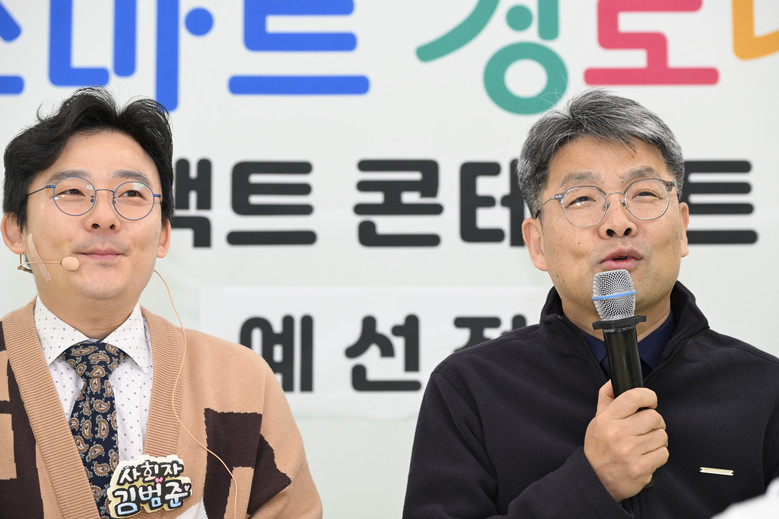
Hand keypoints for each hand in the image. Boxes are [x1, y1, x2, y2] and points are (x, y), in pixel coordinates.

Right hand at [583, 381, 668, 501]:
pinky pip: (664, 454)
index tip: (650, 402)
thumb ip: (606, 399)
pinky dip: (659, 455)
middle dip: (656, 422)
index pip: (634, 397)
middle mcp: (617, 434)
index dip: (649, 396)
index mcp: (607, 420)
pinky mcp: (640, 468)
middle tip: (648, 428)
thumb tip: (614, 380)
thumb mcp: (597, 421)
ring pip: (662, 436)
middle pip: (654, 417)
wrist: (595, 480)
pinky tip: (647, 457)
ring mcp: (629, 452)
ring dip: (658, 440)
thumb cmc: (599, 448)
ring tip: (646, 444)